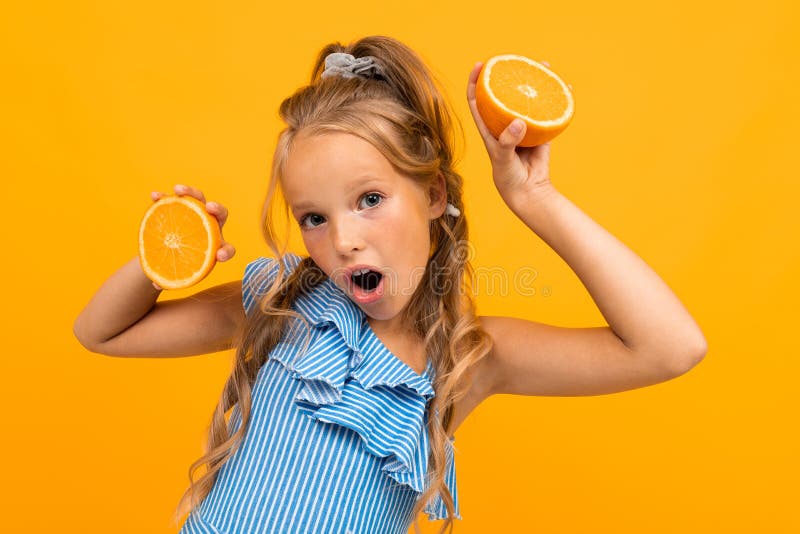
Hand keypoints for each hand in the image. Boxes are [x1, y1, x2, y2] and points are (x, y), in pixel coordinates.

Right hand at [148, 184, 235, 290]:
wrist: (166, 254)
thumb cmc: (175, 267)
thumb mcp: (175, 274)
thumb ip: (169, 279)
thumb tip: (157, 284)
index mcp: (215, 247)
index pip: (227, 249)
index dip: (226, 252)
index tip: (219, 256)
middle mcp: (211, 227)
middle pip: (220, 214)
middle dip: (218, 209)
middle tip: (208, 207)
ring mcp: (197, 214)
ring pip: (200, 199)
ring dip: (191, 192)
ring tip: (177, 191)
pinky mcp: (181, 207)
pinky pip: (175, 198)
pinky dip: (164, 196)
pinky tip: (154, 195)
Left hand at [466, 60, 555, 205]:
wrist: (528, 190)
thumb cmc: (508, 176)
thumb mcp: (503, 159)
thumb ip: (508, 142)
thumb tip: (519, 121)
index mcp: (488, 128)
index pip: (477, 100)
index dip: (476, 82)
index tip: (479, 65)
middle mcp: (504, 123)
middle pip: (503, 93)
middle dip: (508, 75)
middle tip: (515, 59)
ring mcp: (523, 125)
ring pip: (526, 99)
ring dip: (534, 82)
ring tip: (543, 65)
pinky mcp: (540, 130)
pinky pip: (547, 112)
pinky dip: (555, 99)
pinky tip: (564, 86)